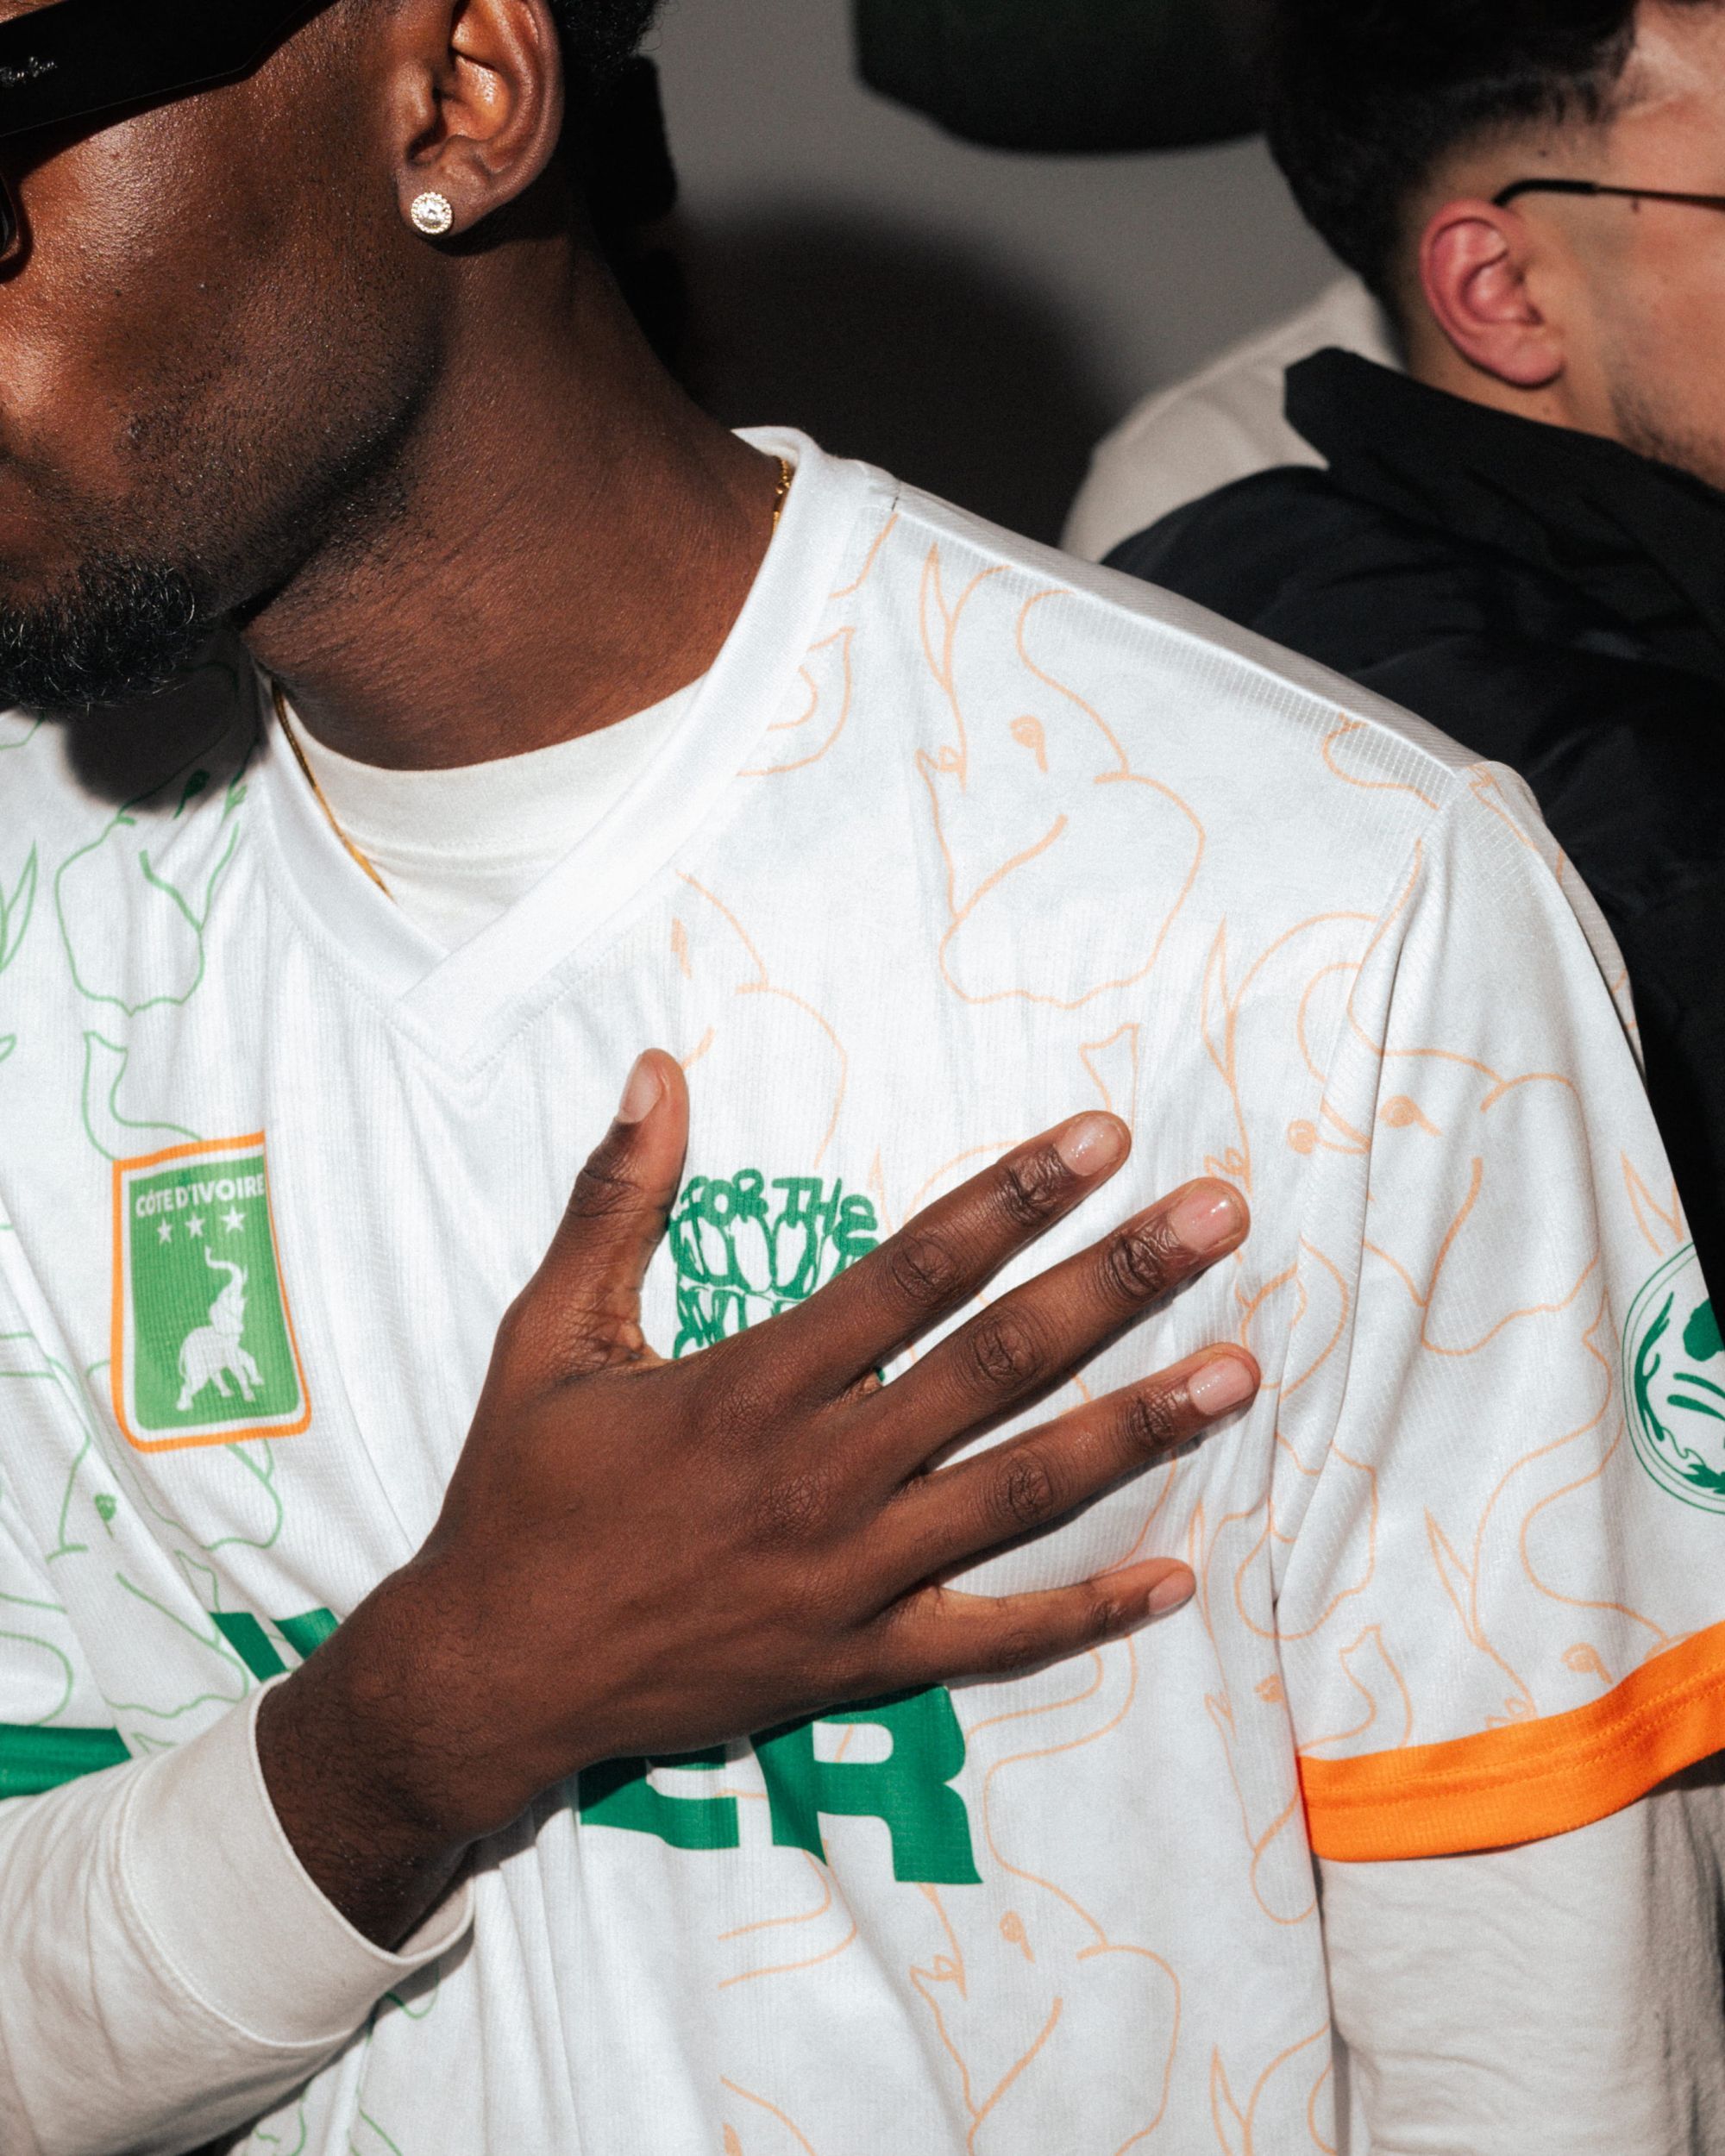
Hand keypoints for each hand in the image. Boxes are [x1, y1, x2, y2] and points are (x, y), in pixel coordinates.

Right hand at [260, 1052, 1256, 1944]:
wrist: (487, 1676)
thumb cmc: (518, 1495)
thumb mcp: (544, 1334)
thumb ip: (613, 1202)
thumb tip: (655, 1068)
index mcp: (752, 1384)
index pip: (913, 1270)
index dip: (1014, 1196)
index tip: (1104, 1136)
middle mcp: (820, 1476)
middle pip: (998, 1365)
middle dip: (1116, 1281)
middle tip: (1220, 1215)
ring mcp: (849, 1580)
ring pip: (1021, 1493)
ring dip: (1139, 1429)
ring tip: (1242, 1369)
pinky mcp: (857, 1666)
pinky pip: (993, 1642)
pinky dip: (1087, 1614)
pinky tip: (1178, 1578)